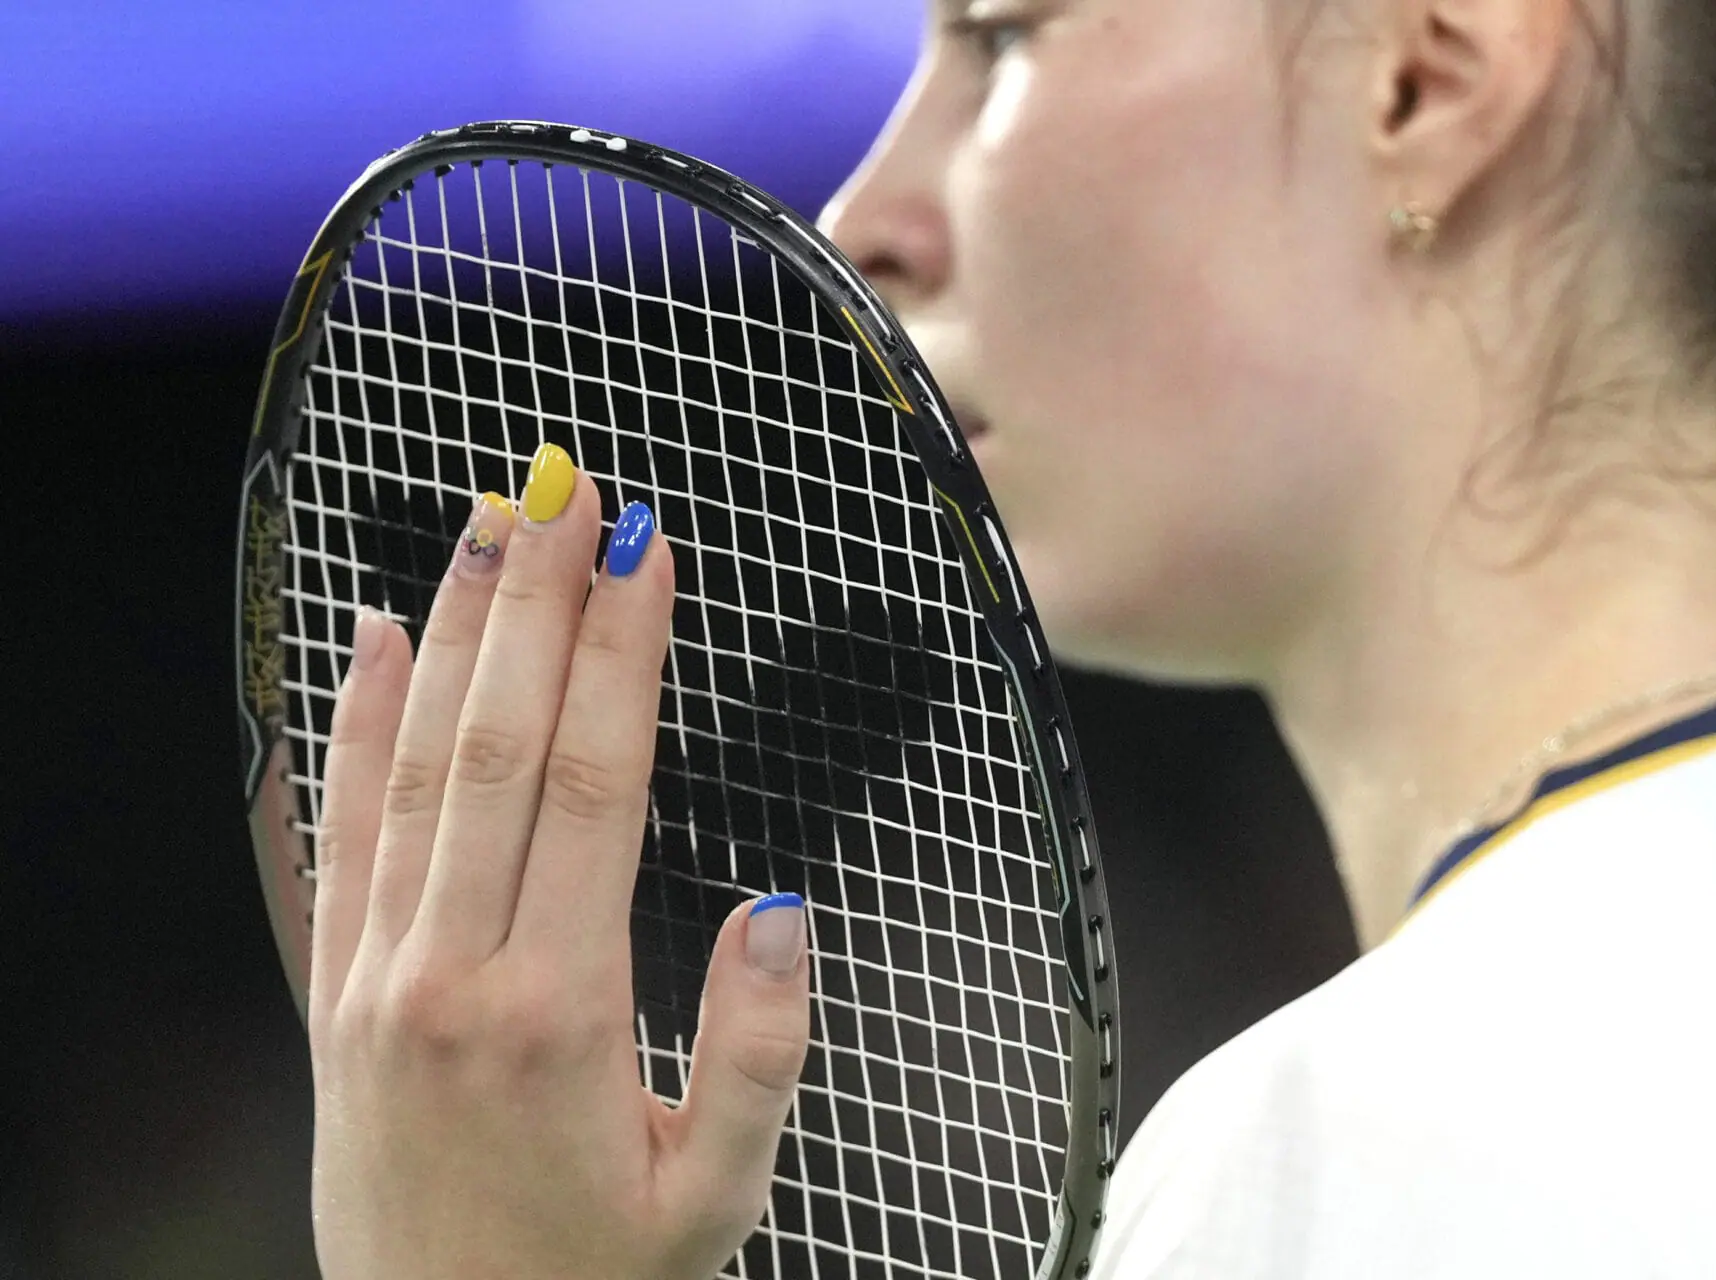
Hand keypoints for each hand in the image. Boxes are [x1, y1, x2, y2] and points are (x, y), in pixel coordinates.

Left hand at [307, 446, 811, 1279]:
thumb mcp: (713, 1197)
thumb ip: (758, 1052)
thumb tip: (776, 908)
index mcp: (557, 1011)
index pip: (595, 785)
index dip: (621, 655)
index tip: (643, 552)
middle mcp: (451, 973)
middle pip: (501, 744)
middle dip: (537, 602)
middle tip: (569, 487)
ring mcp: (380, 978)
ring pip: (415, 765)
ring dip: (453, 633)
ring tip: (486, 522)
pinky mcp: (340, 992)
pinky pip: (343, 829)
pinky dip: (353, 724)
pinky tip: (370, 639)